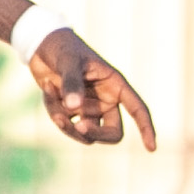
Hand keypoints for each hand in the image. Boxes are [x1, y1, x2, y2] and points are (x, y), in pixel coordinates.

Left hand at [29, 27, 159, 150]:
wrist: (42, 45)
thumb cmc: (63, 48)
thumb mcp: (69, 61)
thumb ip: (72, 83)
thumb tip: (73, 108)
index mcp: (115, 86)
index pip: (137, 109)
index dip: (146, 128)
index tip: (151, 148)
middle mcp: (106, 100)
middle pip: (112, 132)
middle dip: (96, 133)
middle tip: (79, 126)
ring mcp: (89, 108)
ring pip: (85, 132)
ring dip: (67, 123)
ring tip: (52, 98)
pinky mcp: (71, 113)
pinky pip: (65, 124)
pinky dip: (53, 109)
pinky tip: (47, 88)